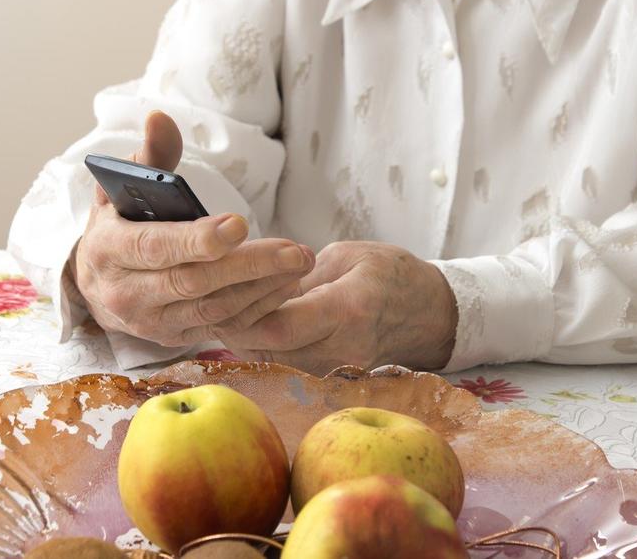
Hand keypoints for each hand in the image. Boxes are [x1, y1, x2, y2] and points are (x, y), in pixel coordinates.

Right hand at [70, 111, 314, 346]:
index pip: (155, 248)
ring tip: (301, 264)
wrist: (96, 284)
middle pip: (193, 282)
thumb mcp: (120, 189)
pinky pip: (222, 326)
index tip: (239, 225)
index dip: (197, 240)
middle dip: (248, 266)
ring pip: (213, 309)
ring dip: (262, 288)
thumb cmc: (118, 225)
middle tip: (295, 251)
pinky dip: (258, 307)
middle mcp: (126, 294)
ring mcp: (151, 322)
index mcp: (108, 251)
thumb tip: (161, 119)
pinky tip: (287, 284)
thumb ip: (150, 156)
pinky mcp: (174, 338)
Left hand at [221, 241, 456, 372]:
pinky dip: (260, 345)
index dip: (239, 310)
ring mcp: (338, 370)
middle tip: (206, 298)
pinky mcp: (332, 379)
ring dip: (241, 336)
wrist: (430, 314)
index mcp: (347, 310)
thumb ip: (298, 274)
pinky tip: (246, 323)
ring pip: (270, 359)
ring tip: (220, 307)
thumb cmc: (390, 274)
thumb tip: (251, 285)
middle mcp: (342, 348)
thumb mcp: (346, 256)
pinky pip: (283, 365)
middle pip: (266, 346)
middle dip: (231, 323)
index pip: (277, 324)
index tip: (216, 289)